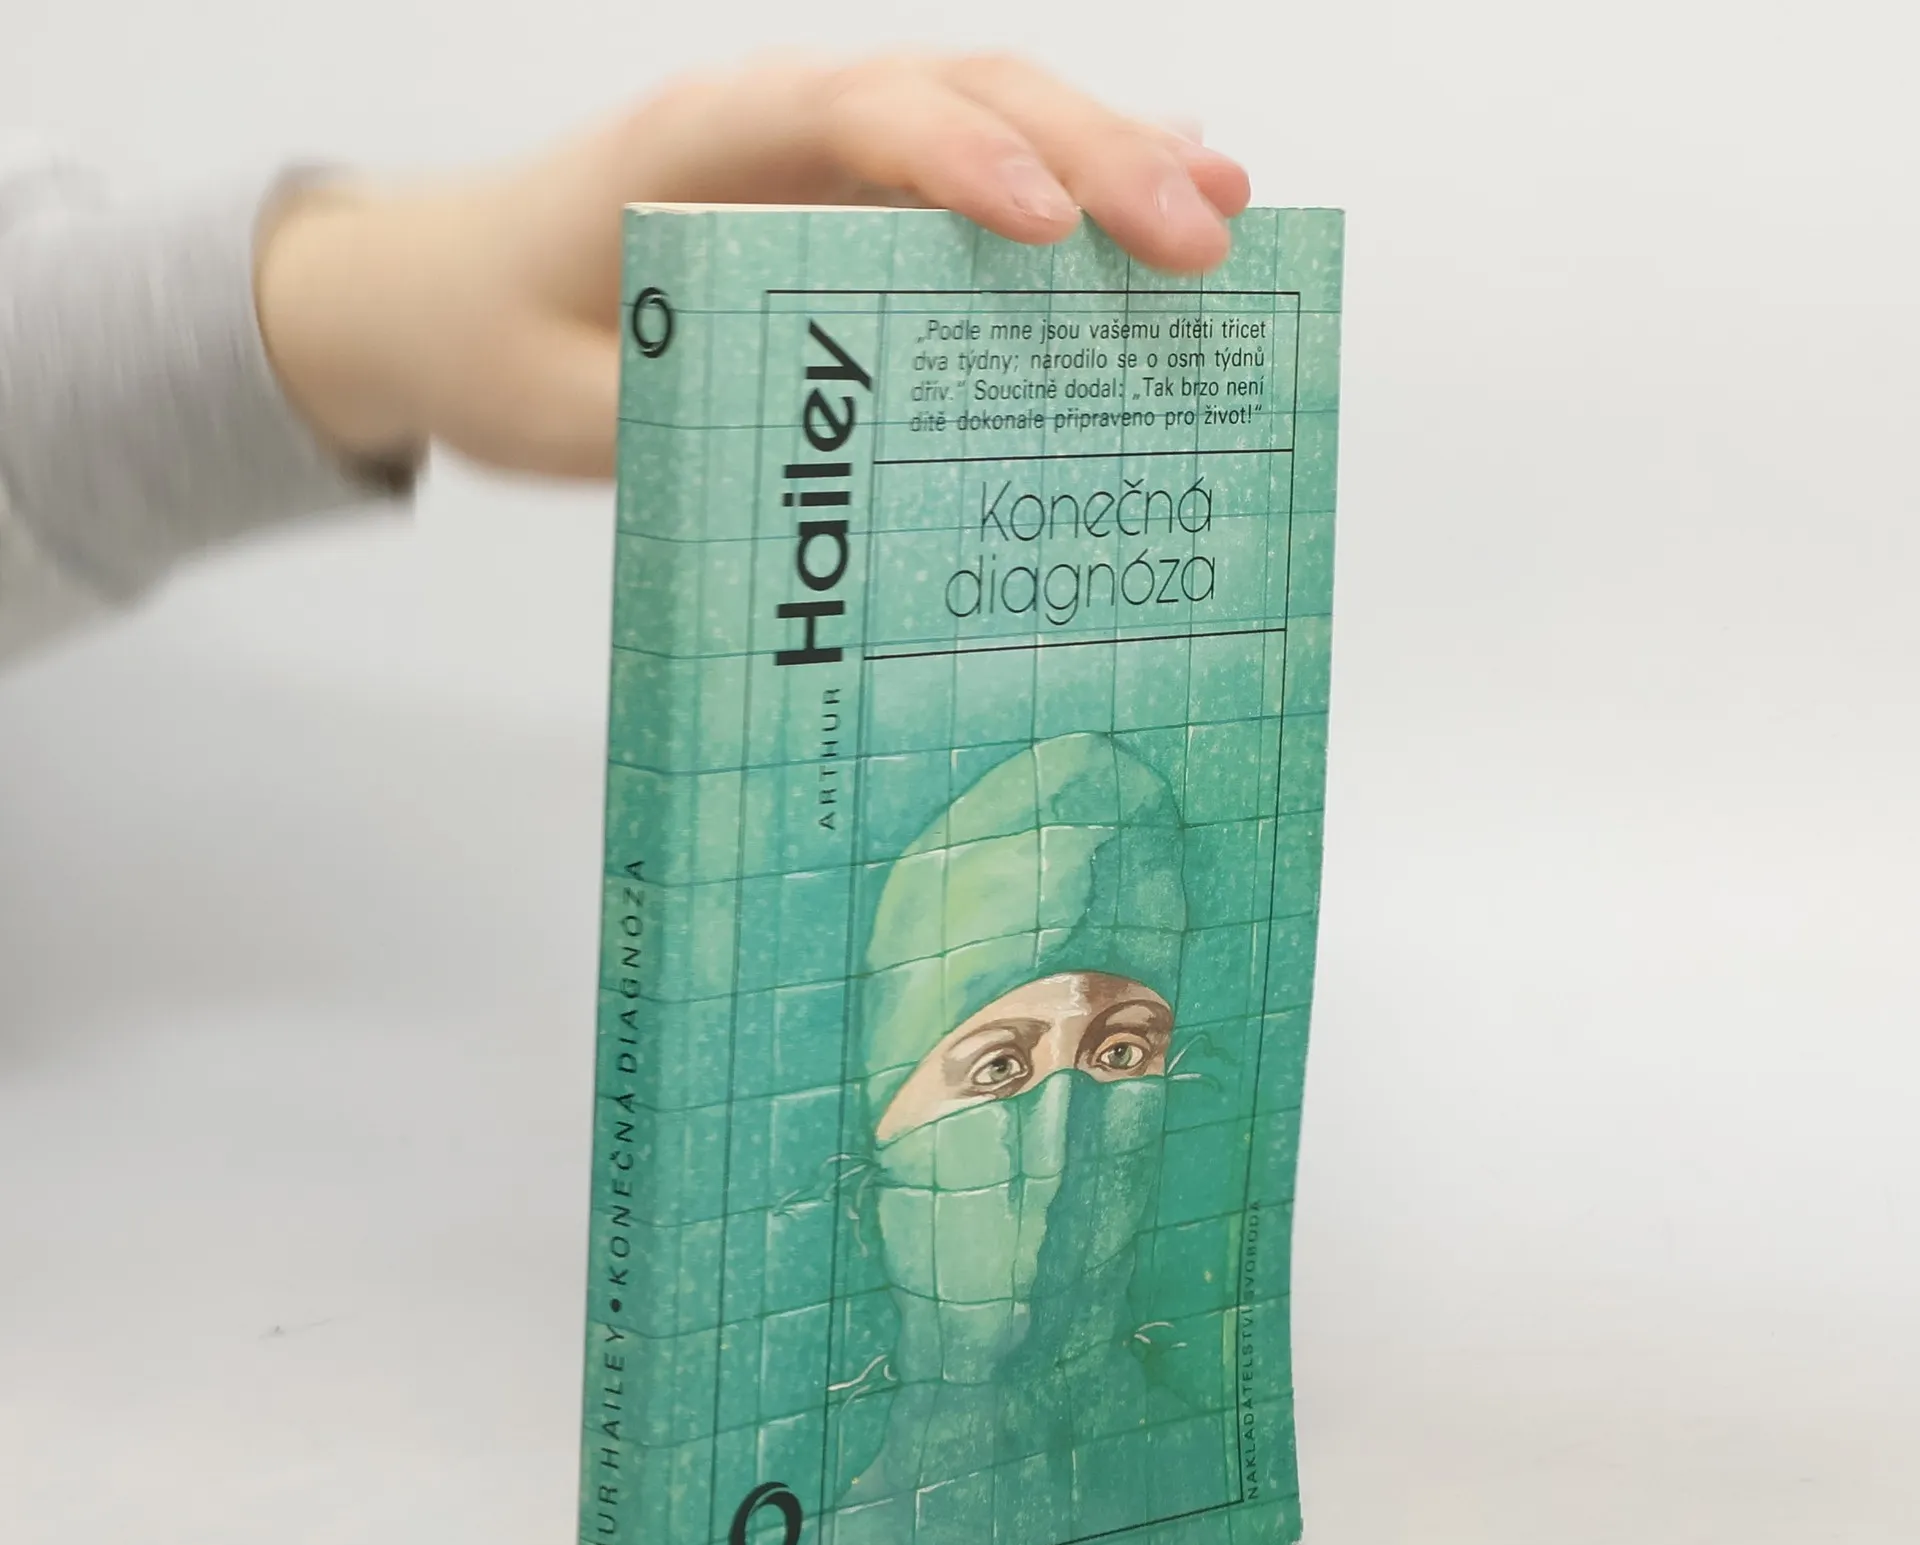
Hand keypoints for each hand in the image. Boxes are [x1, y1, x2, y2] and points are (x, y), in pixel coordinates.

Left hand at [255, 53, 1250, 479]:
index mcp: (694, 148)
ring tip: (1227, 213)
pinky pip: (972, 176)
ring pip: (990, 120)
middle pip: (959, 97)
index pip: (847, 116)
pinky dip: (1071, 184)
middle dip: (1089, 157)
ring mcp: (823, 157)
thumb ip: (685, 421)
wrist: (436, 292)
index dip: (957, 159)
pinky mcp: (847, 204)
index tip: (1049, 227)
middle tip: (1203, 234)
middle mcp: (777, 126)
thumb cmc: (491, 336)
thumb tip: (833, 467)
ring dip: (1111, 158)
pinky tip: (1165, 195)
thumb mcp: (563, 411)